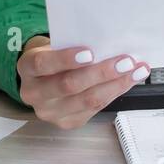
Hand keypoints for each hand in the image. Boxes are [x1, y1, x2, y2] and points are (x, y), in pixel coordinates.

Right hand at [16, 36, 149, 128]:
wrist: (43, 77)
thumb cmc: (54, 55)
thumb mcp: (54, 44)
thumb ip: (73, 43)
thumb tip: (110, 42)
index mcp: (27, 68)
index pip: (44, 64)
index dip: (66, 59)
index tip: (89, 52)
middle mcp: (34, 93)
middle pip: (69, 86)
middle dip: (101, 73)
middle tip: (126, 61)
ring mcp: (50, 112)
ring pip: (86, 100)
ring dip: (116, 85)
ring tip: (136, 71)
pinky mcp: (67, 122)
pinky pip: (95, 108)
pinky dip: (115, 92)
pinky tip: (129, 81)